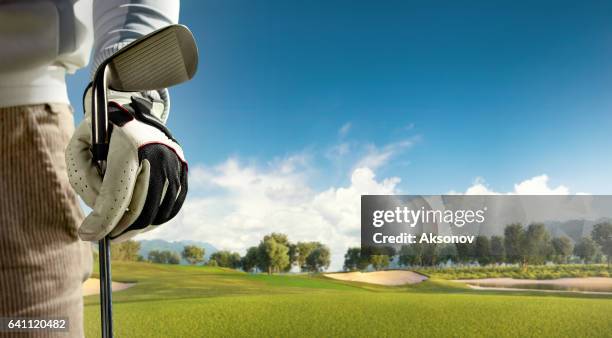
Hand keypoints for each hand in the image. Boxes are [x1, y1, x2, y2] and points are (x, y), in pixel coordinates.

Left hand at [66, 85, 187, 241]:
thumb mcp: (81, 143)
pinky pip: (170, 209)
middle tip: (102, 236)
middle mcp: (158, 156)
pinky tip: (138, 222)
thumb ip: (81, 175)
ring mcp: (175, 165)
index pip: (117, 195)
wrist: (137, 111)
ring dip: (134, 228)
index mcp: (129, 147)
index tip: (87, 236)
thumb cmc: (104, 131)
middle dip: (116, 229)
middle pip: (138, 210)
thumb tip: (96, 210)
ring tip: (118, 229)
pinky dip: (153, 221)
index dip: (102, 221)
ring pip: (155, 214)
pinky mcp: (183, 172)